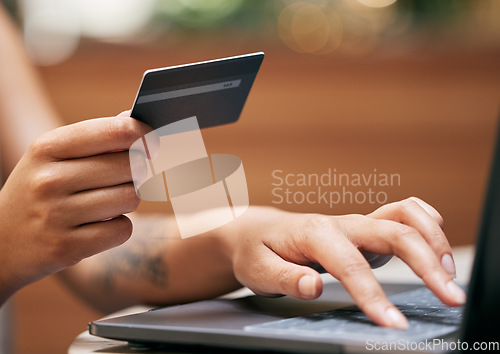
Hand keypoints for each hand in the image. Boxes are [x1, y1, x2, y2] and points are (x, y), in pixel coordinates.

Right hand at [0, 113, 151, 303]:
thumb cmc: (39, 191)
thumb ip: (95, 138)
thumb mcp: (53, 158)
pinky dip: (119, 228)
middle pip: (131, 166)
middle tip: (125, 178)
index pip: (116, 131)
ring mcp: (56, 215)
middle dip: (137, 172)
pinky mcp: (66, 247)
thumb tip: (134, 120)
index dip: (144, 134)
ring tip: (107, 203)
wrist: (0, 243)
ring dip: (128, 201)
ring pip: (131, 198)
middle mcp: (49, 179)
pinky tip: (99, 227)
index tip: (152, 140)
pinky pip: (122, 230)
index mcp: (47, 147)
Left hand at [224, 198, 464, 328]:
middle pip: (393, 232)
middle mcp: (341, 224)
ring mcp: (355, 224)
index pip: (351, 265)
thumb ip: (286, 278)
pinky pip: (402, 214)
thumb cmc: (257, 251)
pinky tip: (436, 245)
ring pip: (405, 216)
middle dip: (427, 263)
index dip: (374, 295)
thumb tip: (313, 286)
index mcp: (314, 233)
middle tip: (450, 296)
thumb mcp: (259, 270)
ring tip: (449, 273)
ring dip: (434, 238)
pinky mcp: (364, 230)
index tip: (393, 323)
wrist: (257, 231)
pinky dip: (426, 223)